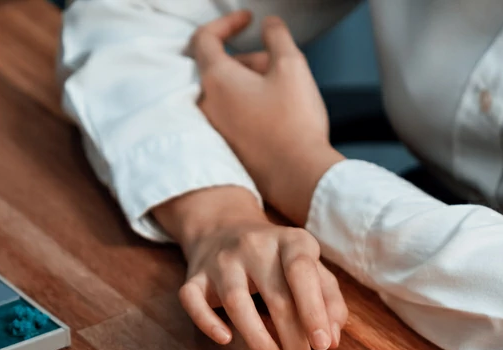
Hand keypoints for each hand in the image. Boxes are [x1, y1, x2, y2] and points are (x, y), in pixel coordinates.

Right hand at [154, 186, 346, 349]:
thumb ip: (328, 299)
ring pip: (235, 301)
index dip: (314, 310)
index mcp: (290, 241)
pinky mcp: (194, 276)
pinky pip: (192, 299)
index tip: (323, 346)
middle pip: (276, 296)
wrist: (223, 226)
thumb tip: (332, 340)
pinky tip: (225, 340)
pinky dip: (207, 321)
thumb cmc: (277, 258)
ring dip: (258, 339)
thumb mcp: (309, 266)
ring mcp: (221, 260)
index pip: (303, 272)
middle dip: (294, 342)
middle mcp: (254, 246)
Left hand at [191, 12, 344, 224]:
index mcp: (216, 80)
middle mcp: (206, 105)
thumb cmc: (294, 123)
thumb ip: (277, 36)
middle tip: (277, 62)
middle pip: (218, 67)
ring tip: (281, 90)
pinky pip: (229, 115)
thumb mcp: (292, 66)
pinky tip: (273, 113)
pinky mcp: (224, 148)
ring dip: (249, 81)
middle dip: (248, 58)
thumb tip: (269, 25)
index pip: (204, 38)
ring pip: (225, 92)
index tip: (246, 20)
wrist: (297, 176)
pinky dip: (246, 104)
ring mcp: (212, 129)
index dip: (226, 22)